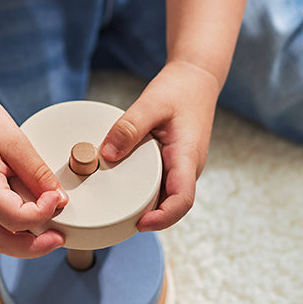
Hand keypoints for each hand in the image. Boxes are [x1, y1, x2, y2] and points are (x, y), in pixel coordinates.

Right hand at [0, 91, 67, 257]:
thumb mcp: (16, 141)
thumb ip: (38, 173)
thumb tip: (60, 199)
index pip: (14, 219)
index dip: (42, 214)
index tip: (57, 197)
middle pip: (3, 244)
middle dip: (35, 248)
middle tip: (60, 238)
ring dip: (26, 241)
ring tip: (51, 228)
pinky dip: (17, 227)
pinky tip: (34, 214)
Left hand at [100, 60, 219, 230]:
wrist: (196, 79)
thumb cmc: (179, 90)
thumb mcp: (151, 103)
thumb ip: (129, 127)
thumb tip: (106, 153)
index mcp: (187, 157)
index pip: (182, 200)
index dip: (163, 218)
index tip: (140, 223)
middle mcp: (187, 167)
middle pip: (171, 204)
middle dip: (147, 216)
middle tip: (114, 219)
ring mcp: (182, 166)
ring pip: (165, 195)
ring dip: (145, 204)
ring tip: (114, 205)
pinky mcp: (173, 162)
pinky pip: (160, 183)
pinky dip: (143, 188)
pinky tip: (122, 185)